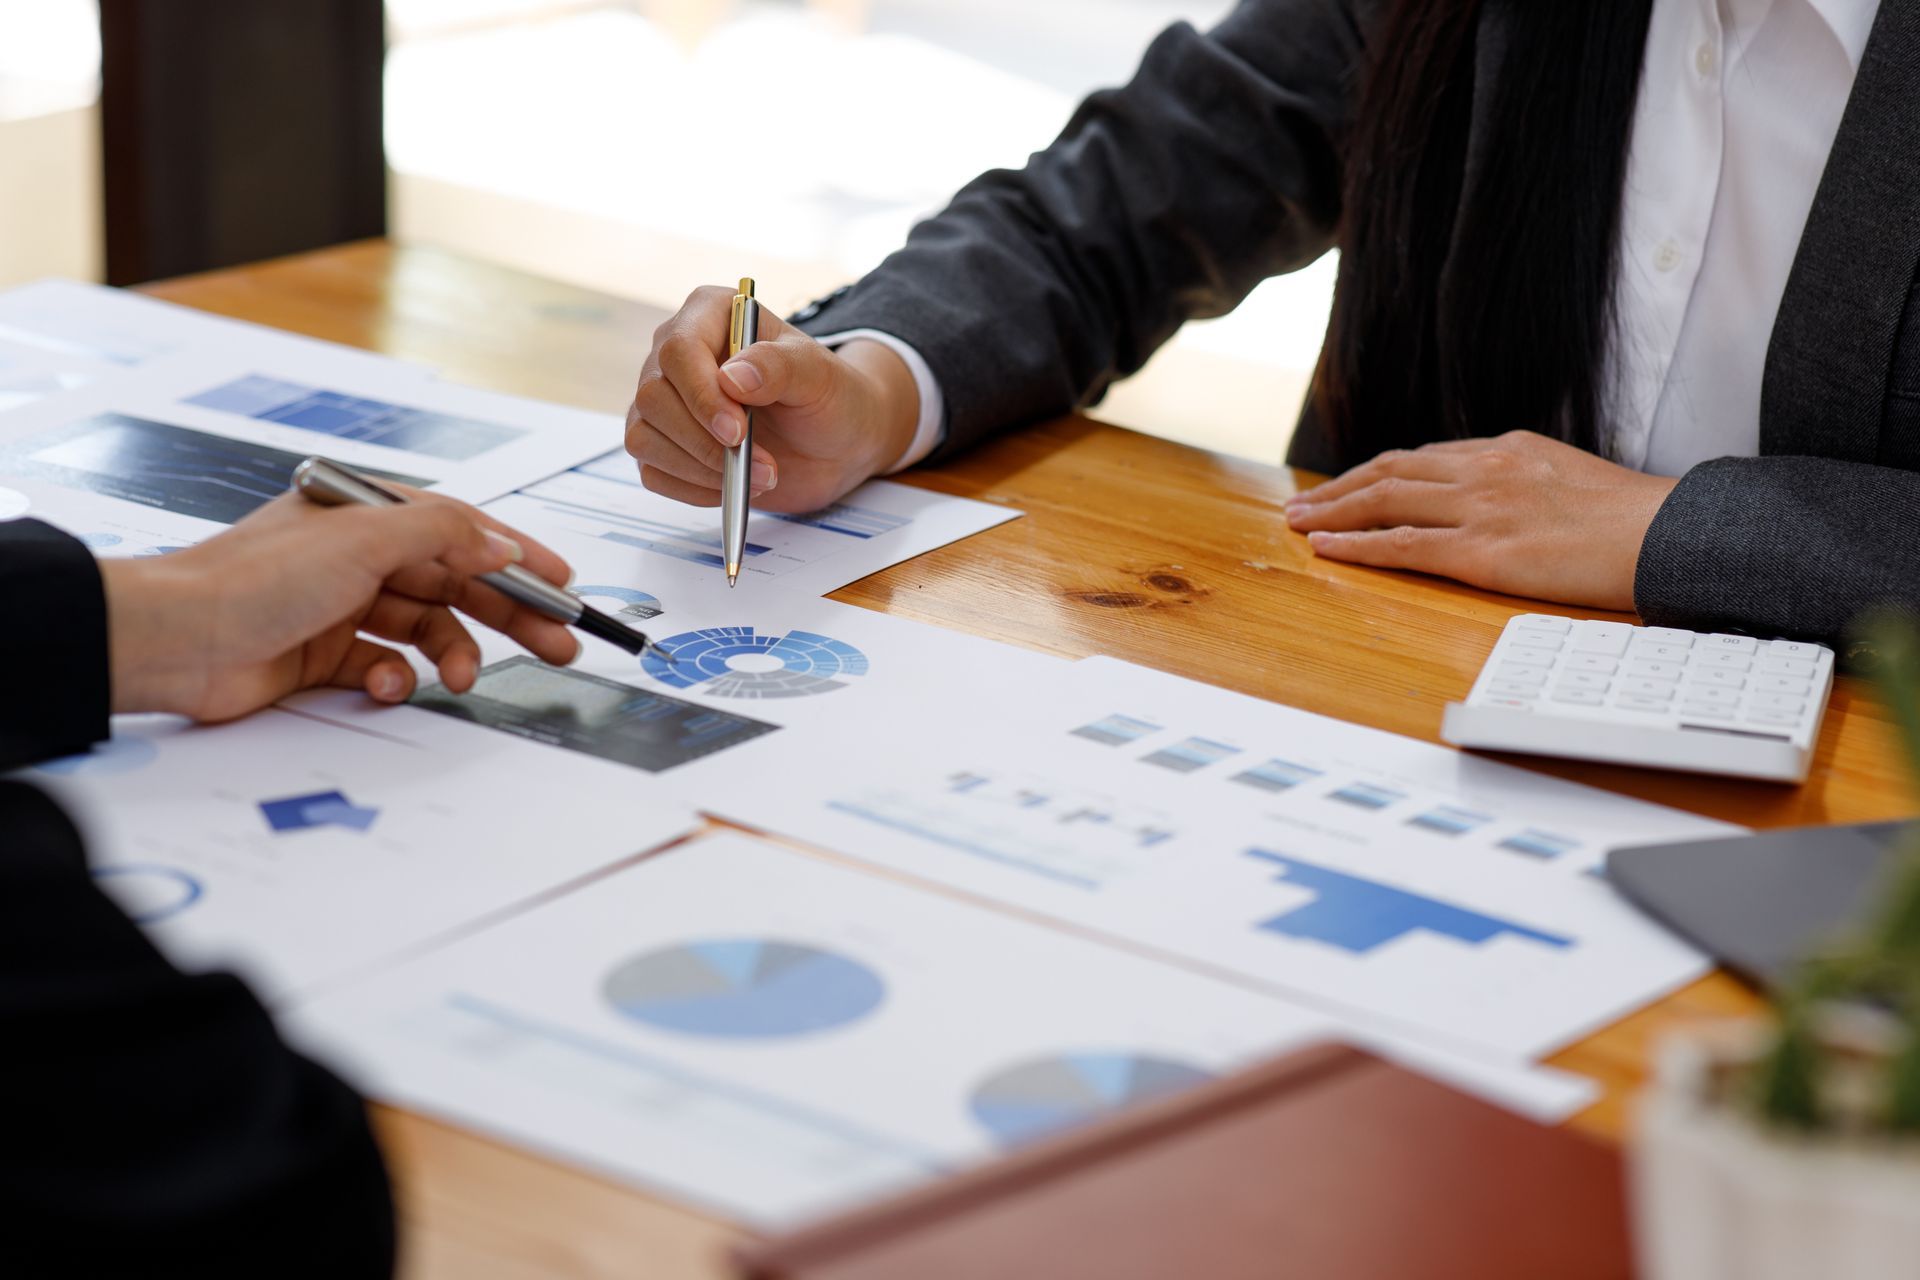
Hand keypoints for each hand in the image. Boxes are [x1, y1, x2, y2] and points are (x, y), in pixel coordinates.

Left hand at [99, 491, 581, 721]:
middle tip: (557, 644)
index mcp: (369, 514)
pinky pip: (385, 667)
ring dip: (451, 654)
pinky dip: (396, 679)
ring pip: (426, 629)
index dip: (518, 559)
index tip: (563, 585)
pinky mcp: (325, 654)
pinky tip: (389, 684)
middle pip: (456, 584)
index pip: (464, 531)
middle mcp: (358, 556)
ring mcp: (343, 606)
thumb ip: (443, 534)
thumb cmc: (254, 578)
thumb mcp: (364, 538)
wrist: (179, 641)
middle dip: (509, 615)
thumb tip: (499, 542)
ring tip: (460, 677)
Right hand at [625, 285, 920, 512]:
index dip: (701, 395)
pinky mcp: (666, 444)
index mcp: (711, 315)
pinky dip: (692, 489)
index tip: (736, 432)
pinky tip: (732, 487)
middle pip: (653, 397)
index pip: (679, 350)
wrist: (839, 443)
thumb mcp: (820, 376)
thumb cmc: (831, 397)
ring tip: (761, 477)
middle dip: (705, 442)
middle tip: (764, 467)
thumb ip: (780, 367)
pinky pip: (654, 472)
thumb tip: (732, 378)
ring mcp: (666, 401)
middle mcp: (678, 354)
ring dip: (701, 469)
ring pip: (644, 437)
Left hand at [1284, 430, 1678, 609]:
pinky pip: (1400, 546)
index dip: (1379, 474)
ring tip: (1298, 523)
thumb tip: (1514, 509)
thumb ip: (1531, 487)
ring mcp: (1480, 508)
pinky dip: (1355, 547)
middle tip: (1302, 504)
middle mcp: (1485, 469)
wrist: (1668, 535)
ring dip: (1333, 513)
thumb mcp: (1574, 482)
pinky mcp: (1480, 551)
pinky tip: (1327, 550)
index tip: (1351, 485)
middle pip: (1391, 472)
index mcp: (1508, 451)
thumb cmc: (1636, 521)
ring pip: (1384, 502)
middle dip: (1339, 489)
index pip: (1426, 459)